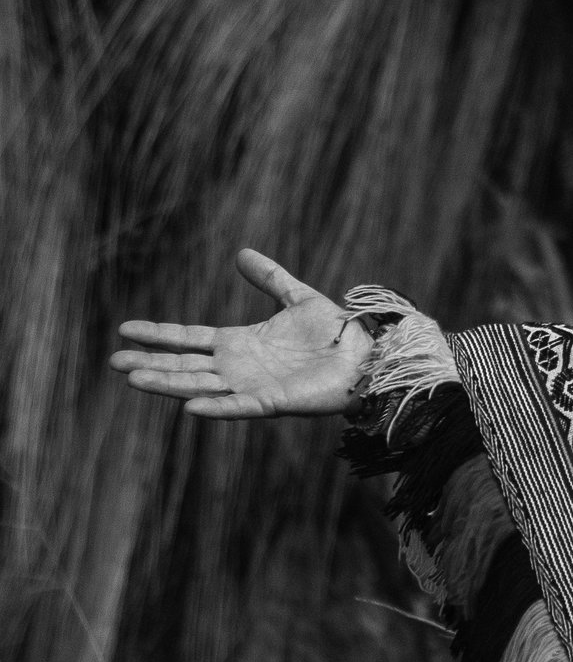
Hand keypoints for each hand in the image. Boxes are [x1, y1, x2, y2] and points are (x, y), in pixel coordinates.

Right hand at [110, 249, 370, 418]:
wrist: (368, 354)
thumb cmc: (335, 332)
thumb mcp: (298, 298)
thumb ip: (270, 278)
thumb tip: (241, 254)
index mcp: (240, 343)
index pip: (190, 339)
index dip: (158, 334)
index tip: (124, 330)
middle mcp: (239, 367)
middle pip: (185, 366)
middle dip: (150, 364)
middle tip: (115, 362)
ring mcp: (253, 387)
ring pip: (201, 387)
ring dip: (168, 385)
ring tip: (134, 379)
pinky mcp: (274, 403)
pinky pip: (240, 407)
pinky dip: (218, 407)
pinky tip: (190, 406)